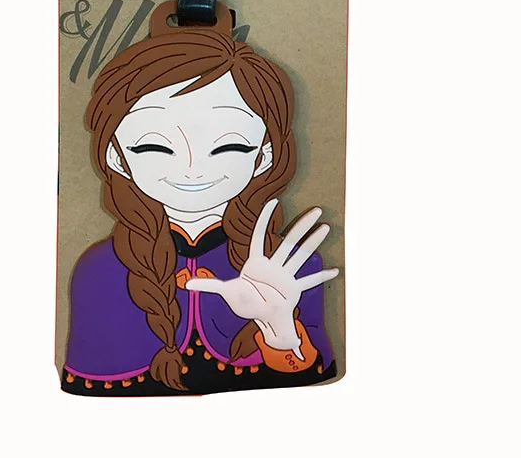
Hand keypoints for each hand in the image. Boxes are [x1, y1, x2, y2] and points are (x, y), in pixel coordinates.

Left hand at [186, 199, 338, 358]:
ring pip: (301, 256)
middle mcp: (274, 266)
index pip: (260, 236)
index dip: (266, 220)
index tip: (274, 202)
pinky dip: (322, 276)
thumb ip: (207, 287)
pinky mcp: (294, 289)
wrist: (260, 318)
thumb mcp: (226, 293)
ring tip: (327, 228)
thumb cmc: (244, 302)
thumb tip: (184, 285)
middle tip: (317, 210)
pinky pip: (309, 281)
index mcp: (257, 263)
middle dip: (302, 226)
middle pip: (289, 241)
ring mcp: (286, 275)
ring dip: (314, 243)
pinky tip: (335, 270)